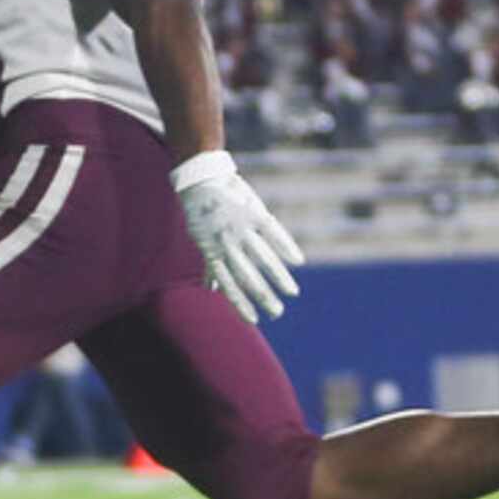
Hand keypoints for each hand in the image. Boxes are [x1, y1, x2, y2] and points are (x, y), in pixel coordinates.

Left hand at [171, 151, 304, 323]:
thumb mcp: (200, 240)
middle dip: (263, 296)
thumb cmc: (201, 213)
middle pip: (248, 276)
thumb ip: (210, 265)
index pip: (229, 284)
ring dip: (279, 277)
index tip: (255, 320)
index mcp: (213, 251)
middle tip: (277, 313)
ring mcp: (241, 228)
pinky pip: (272, 232)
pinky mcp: (253, 212)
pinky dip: (286, 246)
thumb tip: (210, 289)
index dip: (241, 303)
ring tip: (291, 292)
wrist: (201, 179)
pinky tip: (298, 261)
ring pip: (263, 257)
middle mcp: (228, 243)